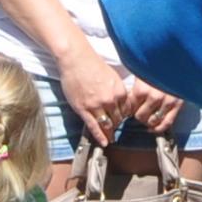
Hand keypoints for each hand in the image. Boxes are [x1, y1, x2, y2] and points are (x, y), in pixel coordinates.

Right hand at [58, 47, 182, 142]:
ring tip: (110, 139)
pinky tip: (103, 142)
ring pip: (107, 125)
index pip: (126, 111)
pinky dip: (99, 136)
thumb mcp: (112, 76)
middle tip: (115, 131)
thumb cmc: (92, 64)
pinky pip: (93, 126)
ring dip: (109, 133)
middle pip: (117, 120)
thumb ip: (117, 90)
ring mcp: (96, 106)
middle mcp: (110, 100)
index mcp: (119, 91)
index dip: (123, 116)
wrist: (75, 59)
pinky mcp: (83, 109)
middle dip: (116, 125)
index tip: (120, 120)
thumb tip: (120, 102)